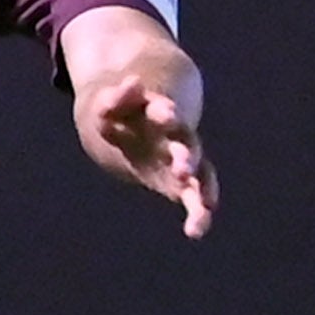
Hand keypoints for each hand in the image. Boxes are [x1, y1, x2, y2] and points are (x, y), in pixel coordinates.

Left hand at [80, 66, 217, 237]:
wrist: (140, 117)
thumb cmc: (123, 113)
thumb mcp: (110, 105)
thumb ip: (115, 98)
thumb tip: (132, 83)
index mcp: (158, 112)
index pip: (163, 110)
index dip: (165, 111)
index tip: (168, 113)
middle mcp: (177, 137)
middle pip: (187, 144)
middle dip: (185, 155)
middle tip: (182, 167)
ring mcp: (183, 160)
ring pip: (199, 174)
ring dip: (200, 190)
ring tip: (204, 208)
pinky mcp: (181, 181)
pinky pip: (195, 197)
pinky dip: (199, 213)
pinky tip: (197, 231)